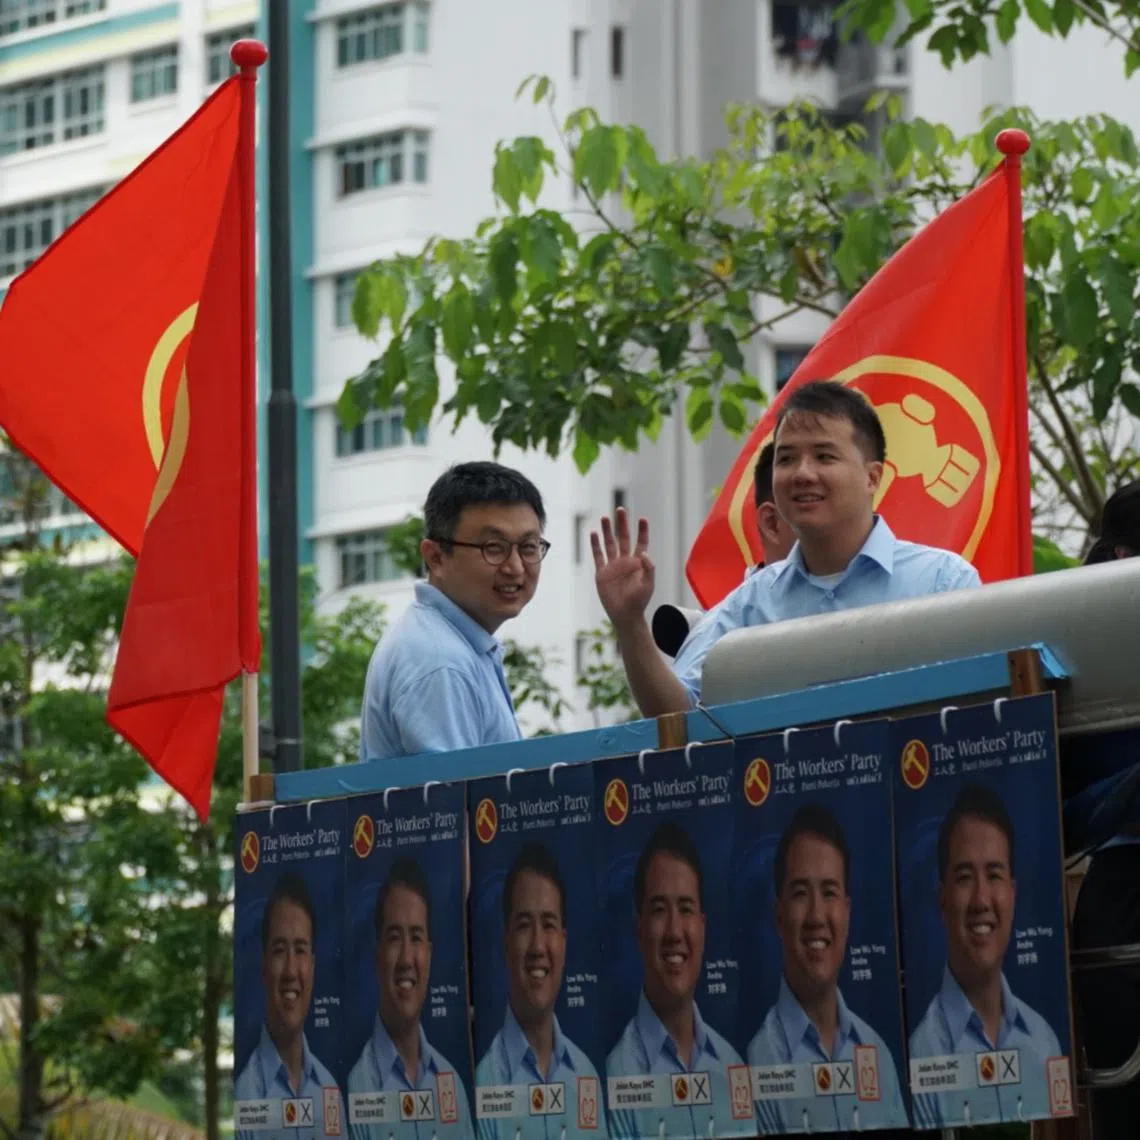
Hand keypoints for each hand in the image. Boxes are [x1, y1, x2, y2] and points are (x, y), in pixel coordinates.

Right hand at [591, 508, 654, 628]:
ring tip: (605, 517)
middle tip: (620, 509)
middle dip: (622, 524)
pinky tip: (594, 533)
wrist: (625, 615)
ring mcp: (613, 566)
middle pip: (624, 537)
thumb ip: (649, 568)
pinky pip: (598, 556)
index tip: (642, 518)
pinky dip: (595, 545)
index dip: (642, 530)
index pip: (641, 542)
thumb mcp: (648, 584)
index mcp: (638, 562)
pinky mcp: (602, 572)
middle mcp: (625, 561)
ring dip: (607, 531)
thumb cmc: (639, 601)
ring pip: (609, 543)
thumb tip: (645, 553)